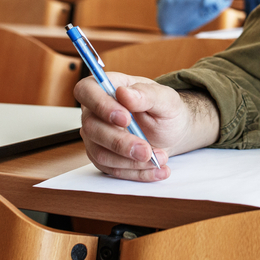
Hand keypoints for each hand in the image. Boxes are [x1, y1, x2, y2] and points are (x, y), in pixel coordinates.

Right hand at [75, 74, 218, 181]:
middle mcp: (96, 111)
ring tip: (159, 158)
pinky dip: (137, 172)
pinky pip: (113, 170)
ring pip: (101, 153)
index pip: (87, 90)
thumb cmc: (166, 110)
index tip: (125, 119)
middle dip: (120, 142)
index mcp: (109, 87)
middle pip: (92, 128)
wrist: (172, 132)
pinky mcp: (104, 157)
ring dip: (131, 161)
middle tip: (146, 150)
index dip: (100, 105)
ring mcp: (97, 136)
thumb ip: (147, 95)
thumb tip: (124, 93)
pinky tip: (157, 170)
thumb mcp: (166, 99)